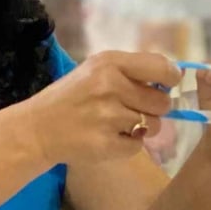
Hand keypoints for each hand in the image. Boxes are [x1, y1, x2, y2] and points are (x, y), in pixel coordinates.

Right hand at [22, 51, 178, 165]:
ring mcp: (108, 117)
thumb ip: (132, 70)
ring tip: (115, 124)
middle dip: (152, 108)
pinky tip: (107, 138)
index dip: (171, 78)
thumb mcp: (96, 70)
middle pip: (162, 102)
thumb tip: (173, 78)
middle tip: (131, 109)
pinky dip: (127, 145)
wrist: (37, 129)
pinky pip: (138, 146)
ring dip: (141, 128)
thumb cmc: (72, 96)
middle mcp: (110, 86)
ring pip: (153, 125)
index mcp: (109, 63)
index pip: (161, 67)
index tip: (168, 85)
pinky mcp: (106, 144)